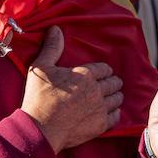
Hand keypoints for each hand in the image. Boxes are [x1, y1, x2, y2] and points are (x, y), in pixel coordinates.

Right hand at [21, 27, 124, 153]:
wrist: (40, 129)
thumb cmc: (39, 97)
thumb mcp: (41, 67)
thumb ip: (52, 48)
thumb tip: (56, 29)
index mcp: (85, 74)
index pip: (105, 68)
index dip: (104, 70)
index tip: (102, 73)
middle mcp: (97, 90)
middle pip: (114, 82)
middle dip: (112, 82)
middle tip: (109, 84)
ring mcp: (100, 108)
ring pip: (117, 99)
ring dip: (115, 96)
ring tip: (111, 97)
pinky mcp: (101, 125)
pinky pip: (116, 116)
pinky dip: (115, 113)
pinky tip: (110, 113)